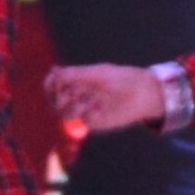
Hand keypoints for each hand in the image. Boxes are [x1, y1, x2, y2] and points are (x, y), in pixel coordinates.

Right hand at [53, 62, 170, 136]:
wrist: (143, 93)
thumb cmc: (121, 79)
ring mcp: (85, 110)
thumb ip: (75, 74)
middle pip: (55, 101)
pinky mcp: (95, 123)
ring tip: (89, 102)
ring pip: (66, 114)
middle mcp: (77, 96)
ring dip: (74, 108)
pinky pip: (84, 123)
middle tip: (71, 95)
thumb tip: (54, 71)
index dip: (50, 86)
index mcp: (76, 81)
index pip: (53, 84)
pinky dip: (89, 116)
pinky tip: (100, 109)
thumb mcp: (98, 74)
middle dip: (59, 99)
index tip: (55, 85)